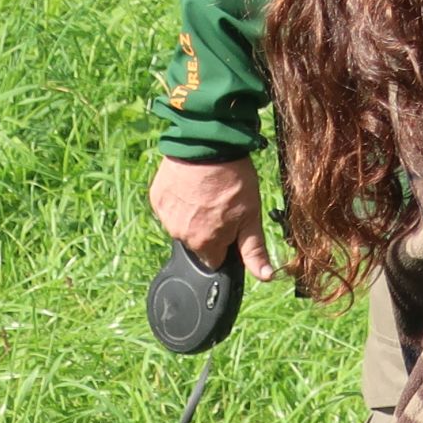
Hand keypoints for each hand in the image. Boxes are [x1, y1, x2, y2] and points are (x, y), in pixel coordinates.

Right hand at [147, 156, 276, 281]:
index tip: (232, 227)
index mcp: (204, 243)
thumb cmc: (233, 180)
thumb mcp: (251, 215)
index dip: (226, 245)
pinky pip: (170, 209)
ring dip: (194, 215)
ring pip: (183, 226)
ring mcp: (165, 217)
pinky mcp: (157, 199)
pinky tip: (192, 186)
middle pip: (199, 243)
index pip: (215, 260)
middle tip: (223, 204)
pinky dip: (180, 201)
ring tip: (208, 192)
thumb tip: (265, 277)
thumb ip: (253, 249)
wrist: (206, 146)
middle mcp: (181, 235)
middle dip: (211, 230)